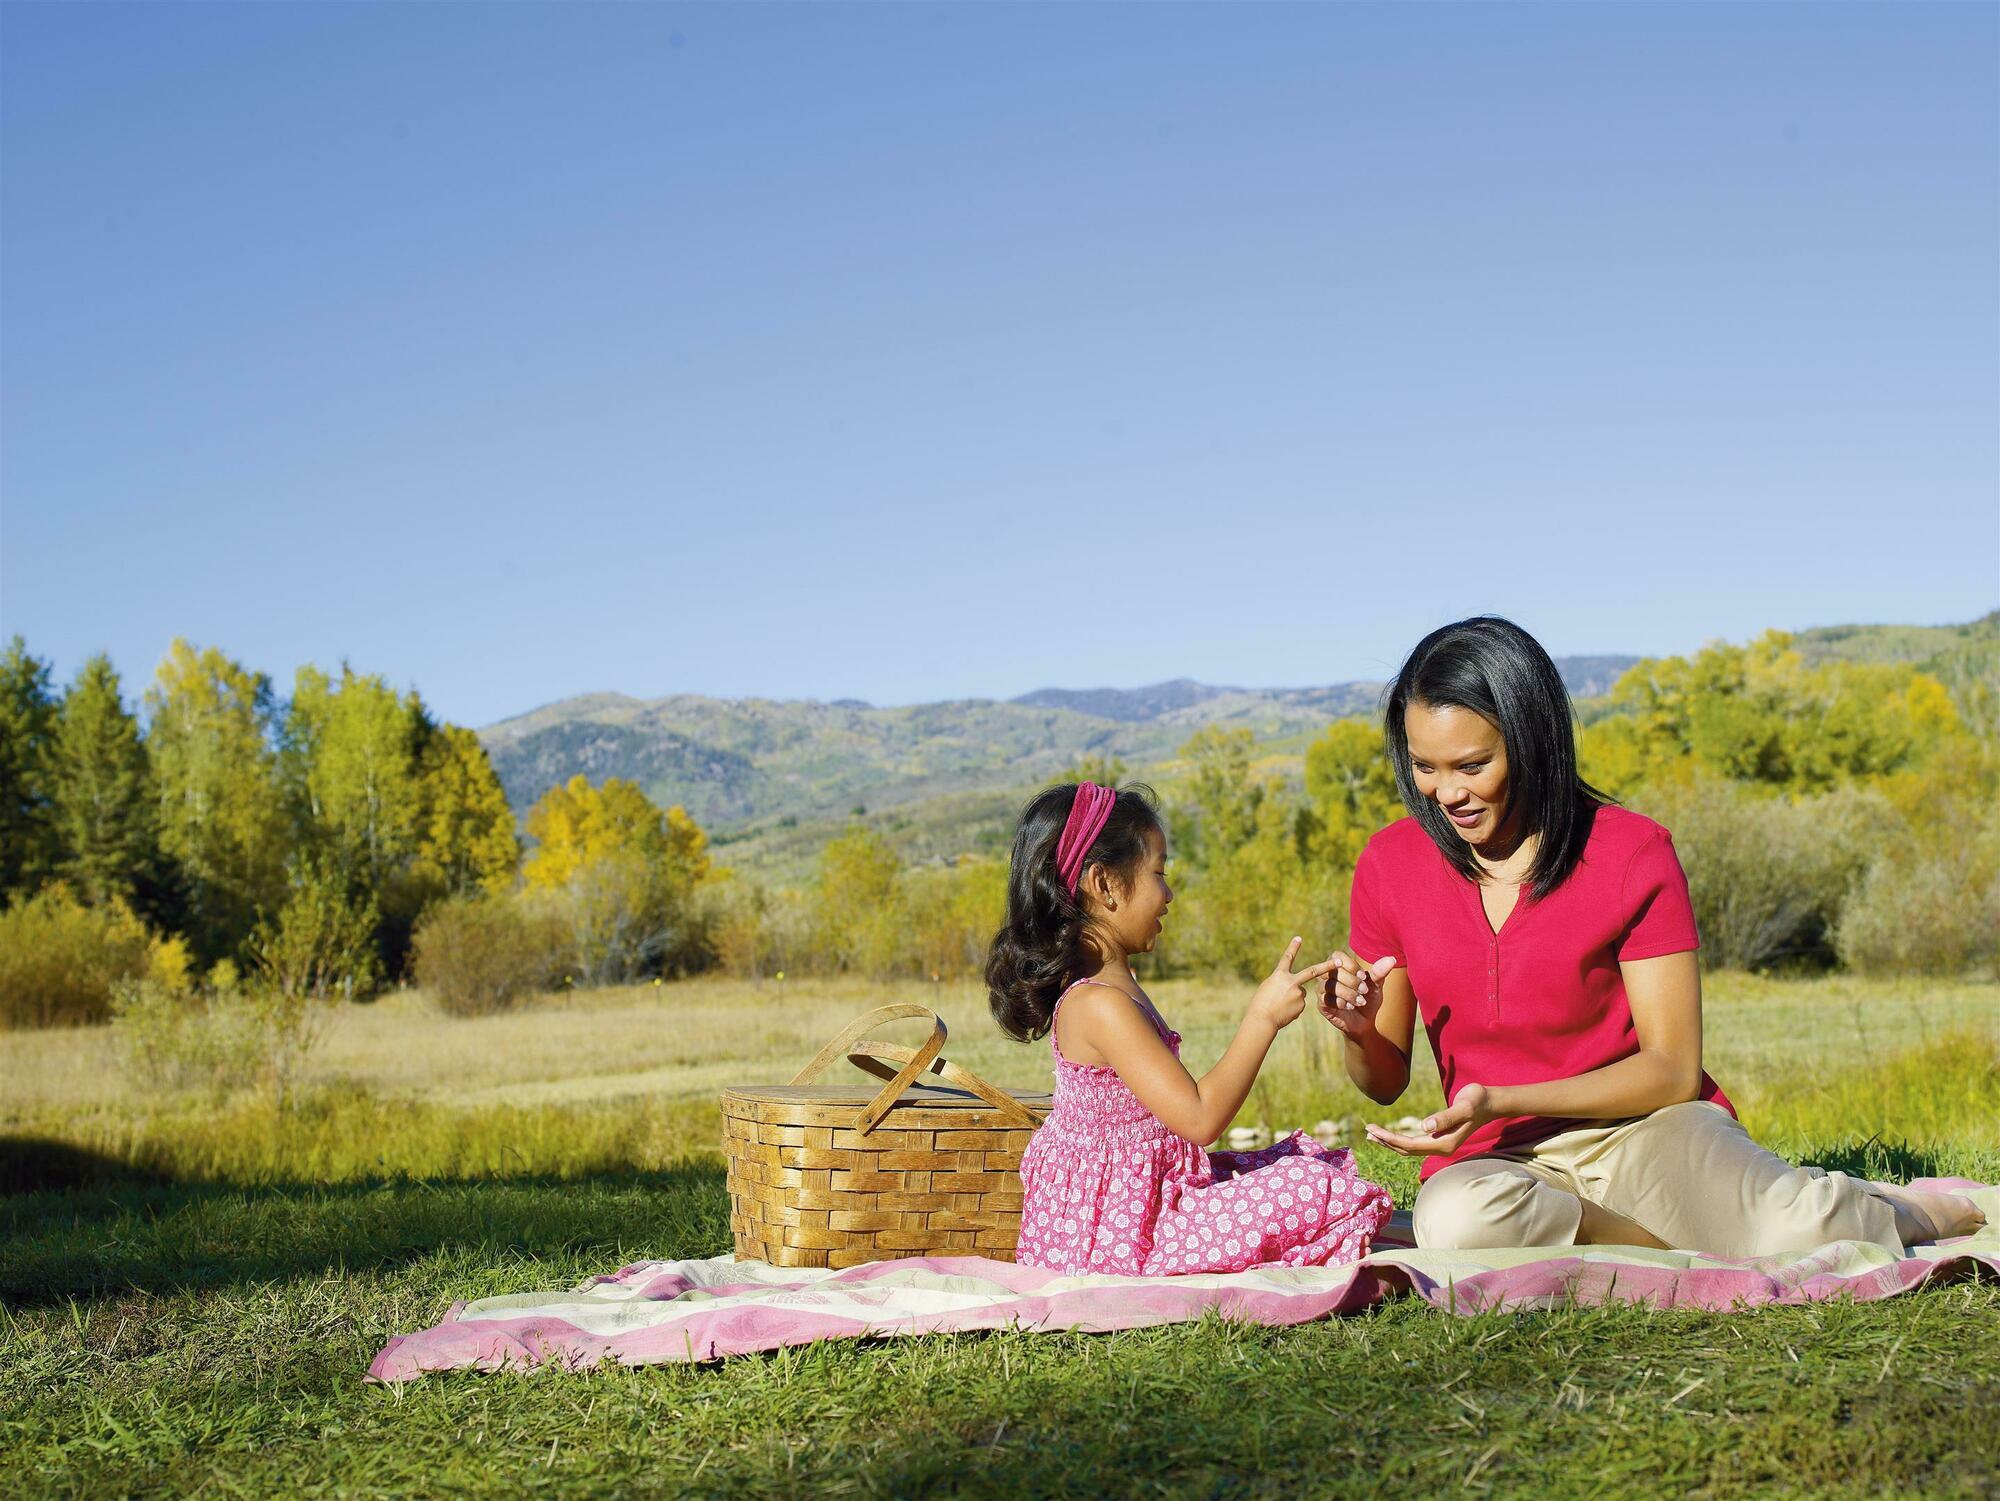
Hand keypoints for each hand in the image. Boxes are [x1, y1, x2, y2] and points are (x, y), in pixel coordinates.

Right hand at [1249, 937, 1340, 1033]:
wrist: (1262, 1020)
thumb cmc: (1261, 1003)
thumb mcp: (1268, 987)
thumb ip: (1283, 983)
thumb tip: (1298, 987)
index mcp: (1279, 975)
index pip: (1287, 958)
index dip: (1293, 947)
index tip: (1299, 938)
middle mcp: (1291, 982)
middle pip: (1312, 971)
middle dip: (1327, 966)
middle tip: (1339, 961)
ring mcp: (1298, 994)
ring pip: (1300, 993)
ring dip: (1292, 997)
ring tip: (1280, 1006)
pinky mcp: (1302, 1006)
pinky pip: (1299, 1004)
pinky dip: (1292, 1007)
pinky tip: (1284, 1012)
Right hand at [1318, 951, 1396, 1039]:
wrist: (1365, 1021)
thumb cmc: (1369, 999)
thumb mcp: (1376, 985)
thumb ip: (1380, 972)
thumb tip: (1391, 959)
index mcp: (1339, 966)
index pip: (1337, 956)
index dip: (1351, 965)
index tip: (1364, 977)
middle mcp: (1327, 976)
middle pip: (1333, 970)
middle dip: (1351, 981)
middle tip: (1365, 990)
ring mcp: (1323, 990)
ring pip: (1329, 985)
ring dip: (1348, 993)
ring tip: (1361, 1001)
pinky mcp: (1322, 1005)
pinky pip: (1326, 999)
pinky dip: (1341, 1003)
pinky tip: (1351, 1007)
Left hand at [1363, 1083, 1493, 1156]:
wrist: (1490, 1102)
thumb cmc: (1478, 1101)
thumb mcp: (1464, 1107)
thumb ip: (1445, 1117)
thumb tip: (1424, 1127)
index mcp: (1444, 1143)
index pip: (1410, 1145)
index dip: (1390, 1139)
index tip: (1373, 1129)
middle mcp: (1441, 1147)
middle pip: (1407, 1150)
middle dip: (1386, 1141)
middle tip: (1367, 1131)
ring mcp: (1441, 1144)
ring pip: (1410, 1148)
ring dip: (1391, 1142)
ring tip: (1372, 1135)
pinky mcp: (1440, 1137)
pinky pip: (1415, 1143)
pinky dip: (1400, 1140)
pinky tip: (1391, 1135)